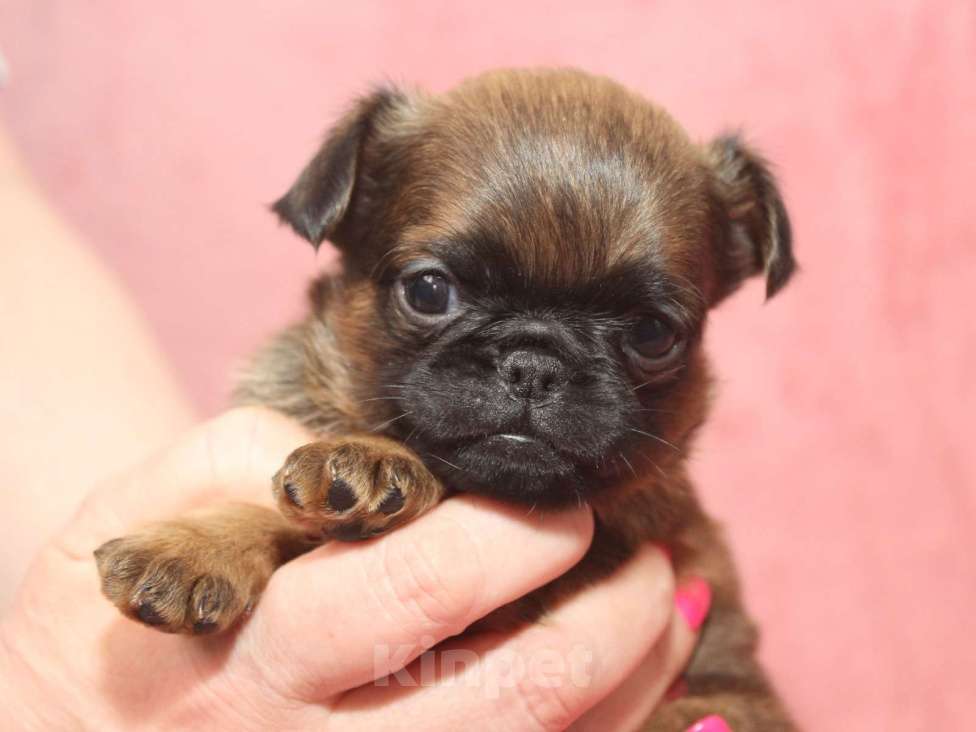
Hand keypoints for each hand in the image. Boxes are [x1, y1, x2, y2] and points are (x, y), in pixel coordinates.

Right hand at [0, 408, 704, 729]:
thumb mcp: (136, 511)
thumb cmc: (115, 607)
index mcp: (250, 647)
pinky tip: (671, 709)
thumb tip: (360, 461)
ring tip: (676, 614)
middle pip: (501, 701)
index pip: (412, 590)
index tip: (566, 507)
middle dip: (608, 625)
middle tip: (654, 561)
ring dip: (629, 689)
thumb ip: (240, 459)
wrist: (67, 726)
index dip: (511, 542)